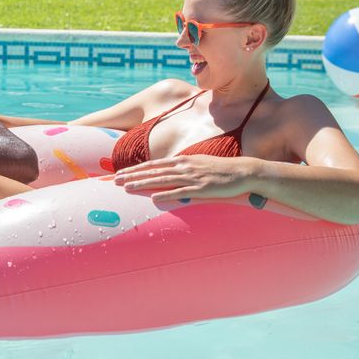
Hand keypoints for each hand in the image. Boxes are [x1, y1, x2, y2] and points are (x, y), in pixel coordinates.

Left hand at [112, 155, 258, 202]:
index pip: (153, 165)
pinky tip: (152, 197)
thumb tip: (167, 177)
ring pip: (161, 180)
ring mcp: (192, 176)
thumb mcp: (198, 165)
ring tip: (127, 187)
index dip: (135, 169)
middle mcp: (184, 166)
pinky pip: (180, 192)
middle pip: (152, 171)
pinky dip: (165, 194)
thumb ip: (182, 170)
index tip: (120, 173)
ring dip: (142, 183)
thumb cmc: (220, 170)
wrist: (243, 171)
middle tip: (115, 180)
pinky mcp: (201, 188)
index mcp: (182, 160)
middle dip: (132, 175)